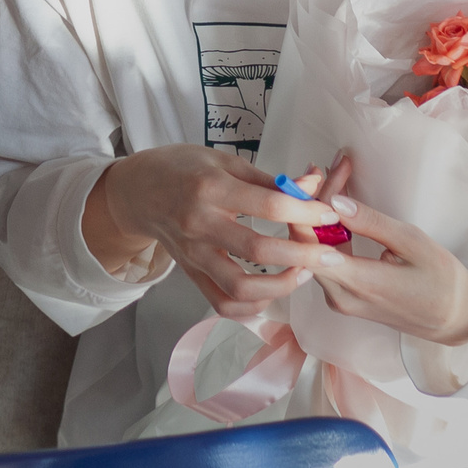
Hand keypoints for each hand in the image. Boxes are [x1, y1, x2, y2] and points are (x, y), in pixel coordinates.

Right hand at [83, 145, 336, 319]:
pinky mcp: (191, 274)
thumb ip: (270, 180)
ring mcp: (193, 255)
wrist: (137, 192)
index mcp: (211, 189)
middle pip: (258, 251)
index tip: (330, 216)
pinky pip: (222, 303)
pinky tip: (272, 292)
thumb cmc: (183, 169)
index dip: (306, 212)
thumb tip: (314, 184)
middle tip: (331, 255)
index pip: (268, 206)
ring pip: (240, 287)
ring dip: (280, 286)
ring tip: (303, 274)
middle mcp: (200, 225)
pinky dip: (251, 305)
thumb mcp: (225, 161)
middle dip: (304, 255)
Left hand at [285, 157, 467, 347]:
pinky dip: (326, 232)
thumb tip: (335, 202)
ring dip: (316, 215)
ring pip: (312, 252)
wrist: (456, 320)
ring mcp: (340, 300)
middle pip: (306, 244)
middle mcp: (339, 296)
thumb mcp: (412, 242)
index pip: (309, 240)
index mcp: (357, 282)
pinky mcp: (344, 298)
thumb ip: (371, 223)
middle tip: (320, 168)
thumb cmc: (441, 280)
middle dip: (310, 202)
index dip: (306, 202)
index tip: (319, 171)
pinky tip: (334, 208)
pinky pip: (324, 262)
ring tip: (329, 179)